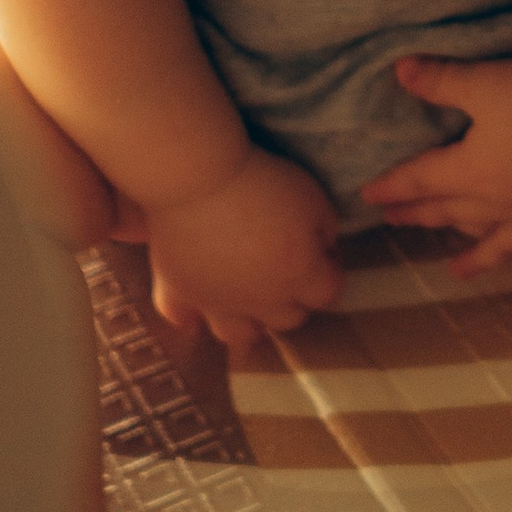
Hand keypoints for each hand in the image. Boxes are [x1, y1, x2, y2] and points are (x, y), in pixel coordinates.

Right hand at [137, 141, 342, 356]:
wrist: (197, 177)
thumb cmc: (260, 181)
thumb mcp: (312, 197)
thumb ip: (325, 230)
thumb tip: (322, 248)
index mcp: (298, 276)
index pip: (328, 292)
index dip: (331, 271)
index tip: (325, 252)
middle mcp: (261, 300)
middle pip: (288, 318)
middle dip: (294, 297)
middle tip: (287, 267)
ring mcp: (218, 301)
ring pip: (240, 334)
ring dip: (249, 321)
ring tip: (247, 299)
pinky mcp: (180, 290)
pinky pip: (180, 317)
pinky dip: (189, 317)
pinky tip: (193, 312)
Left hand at [357, 53, 511, 273]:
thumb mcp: (482, 81)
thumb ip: (438, 80)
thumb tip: (399, 69)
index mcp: (474, 172)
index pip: (421, 182)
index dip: (392, 188)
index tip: (368, 197)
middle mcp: (504, 203)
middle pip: (451, 213)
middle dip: (420, 217)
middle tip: (395, 222)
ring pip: (500, 242)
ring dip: (475, 256)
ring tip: (456, 269)